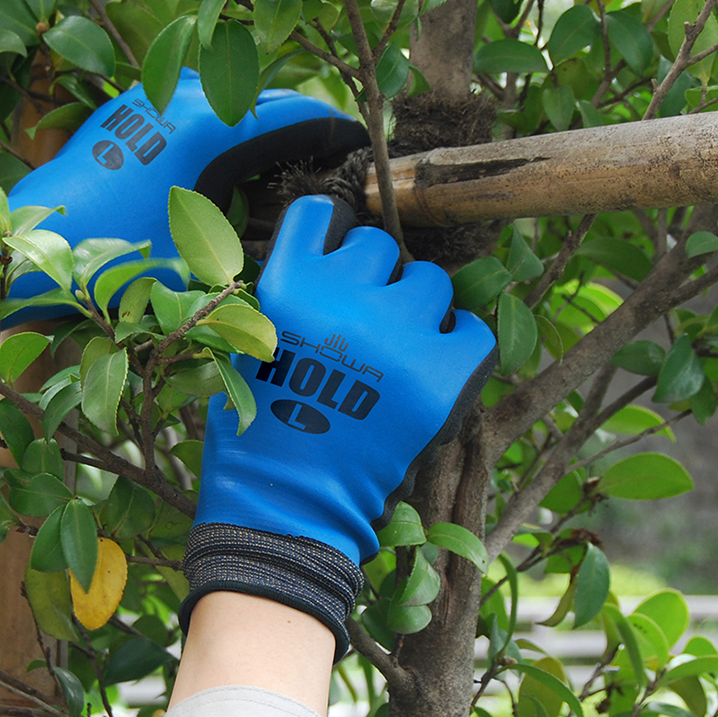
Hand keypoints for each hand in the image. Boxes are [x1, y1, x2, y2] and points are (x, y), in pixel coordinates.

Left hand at [0, 70, 367, 301]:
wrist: (27, 247)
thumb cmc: (114, 265)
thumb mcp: (201, 271)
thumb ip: (262, 259)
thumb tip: (308, 267)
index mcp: (214, 127)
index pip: (301, 117)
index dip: (340, 133)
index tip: (366, 146)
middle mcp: (188, 94)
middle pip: (271, 101)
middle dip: (305, 128)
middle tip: (330, 160)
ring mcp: (155, 93)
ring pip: (232, 97)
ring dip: (261, 124)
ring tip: (281, 162)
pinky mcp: (130, 105)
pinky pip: (194, 103)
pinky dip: (221, 123)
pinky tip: (222, 161)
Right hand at [196, 195, 497, 563]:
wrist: (289, 503)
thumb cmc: (257, 427)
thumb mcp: (246, 345)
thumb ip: (287, 295)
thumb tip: (332, 261)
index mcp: (287, 285)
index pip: (320, 213)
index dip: (328, 235)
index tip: (333, 258)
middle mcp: (342, 297)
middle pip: (379, 246)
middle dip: (371, 278)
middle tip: (360, 322)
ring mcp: (396, 334)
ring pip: (430, 283)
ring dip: (415, 309)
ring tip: (395, 351)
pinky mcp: (439, 375)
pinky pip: (471, 329)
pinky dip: (458, 342)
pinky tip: (434, 364)